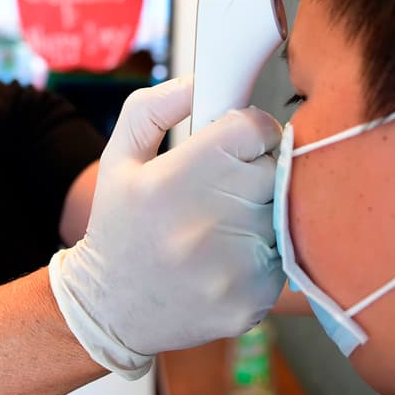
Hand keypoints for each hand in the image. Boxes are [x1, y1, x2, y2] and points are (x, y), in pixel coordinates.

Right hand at [48, 77, 283, 378]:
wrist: (110, 311)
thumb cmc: (121, 226)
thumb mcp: (118, 159)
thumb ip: (152, 109)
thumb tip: (199, 82)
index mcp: (173, 180)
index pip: (253, 129)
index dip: (252, 130)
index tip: (241, 143)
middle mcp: (205, 223)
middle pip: (274, 169)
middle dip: (258, 171)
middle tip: (229, 188)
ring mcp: (232, 267)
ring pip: (284, 213)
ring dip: (265, 212)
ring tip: (225, 226)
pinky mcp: (252, 301)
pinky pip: (284, 257)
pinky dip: (266, 253)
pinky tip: (229, 259)